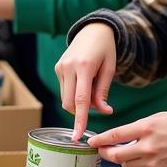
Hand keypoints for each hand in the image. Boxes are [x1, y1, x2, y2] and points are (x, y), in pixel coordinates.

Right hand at [55, 23, 116, 139]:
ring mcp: (60, 67)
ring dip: (78, 102)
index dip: (79, 120)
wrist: (93, 30)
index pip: (81, 100)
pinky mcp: (57, 68)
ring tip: (92, 87)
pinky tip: (84, 82)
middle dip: (80, 112)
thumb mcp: (110, 70)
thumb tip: (104, 112)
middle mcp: (68, 67)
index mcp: (84, 67)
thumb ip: (103, 92)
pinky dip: (74, 94)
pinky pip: (64, 90)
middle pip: (70, 103)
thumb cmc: (106, 49)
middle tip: (98, 104)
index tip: (77, 136)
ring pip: (65, 98)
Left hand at [87, 112, 166, 166]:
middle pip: (116, 155)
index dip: (99, 140)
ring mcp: (154, 162)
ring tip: (125, 151)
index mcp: (147, 128)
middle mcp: (148, 147)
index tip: (90, 142)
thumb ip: (139, 128)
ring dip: (121, 159)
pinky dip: (135, 166)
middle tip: (101, 150)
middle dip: (105, 153)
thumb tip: (121, 137)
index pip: (115, 135)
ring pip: (126, 165)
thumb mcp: (160, 118)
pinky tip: (141, 158)